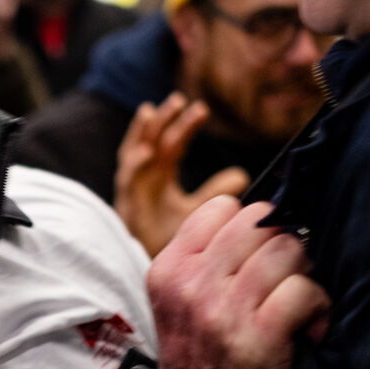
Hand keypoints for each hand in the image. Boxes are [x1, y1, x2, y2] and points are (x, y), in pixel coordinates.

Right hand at [114, 92, 250, 256]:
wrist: (155, 268)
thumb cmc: (168, 237)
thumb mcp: (197, 210)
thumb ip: (215, 191)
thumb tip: (242, 175)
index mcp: (159, 175)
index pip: (171, 143)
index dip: (183, 125)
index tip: (201, 109)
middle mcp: (144, 178)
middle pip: (151, 141)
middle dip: (162, 120)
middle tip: (178, 99)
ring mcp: (133, 191)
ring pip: (134, 154)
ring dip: (141, 133)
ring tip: (151, 112)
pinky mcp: (126, 205)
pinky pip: (127, 181)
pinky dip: (134, 165)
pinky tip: (145, 153)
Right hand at [149, 196, 329, 368]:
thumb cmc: (198, 354)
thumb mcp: (178, 299)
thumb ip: (205, 257)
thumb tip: (264, 219)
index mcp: (168, 270)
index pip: (221, 208)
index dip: (246, 226)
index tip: (250, 255)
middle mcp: (191, 284)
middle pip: (259, 222)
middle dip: (278, 245)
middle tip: (277, 279)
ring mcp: (223, 308)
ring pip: (287, 249)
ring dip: (300, 273)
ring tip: (291, 300)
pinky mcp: (257, 333)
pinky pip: (304, 288)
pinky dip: (317, 307)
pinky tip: (306, 326)